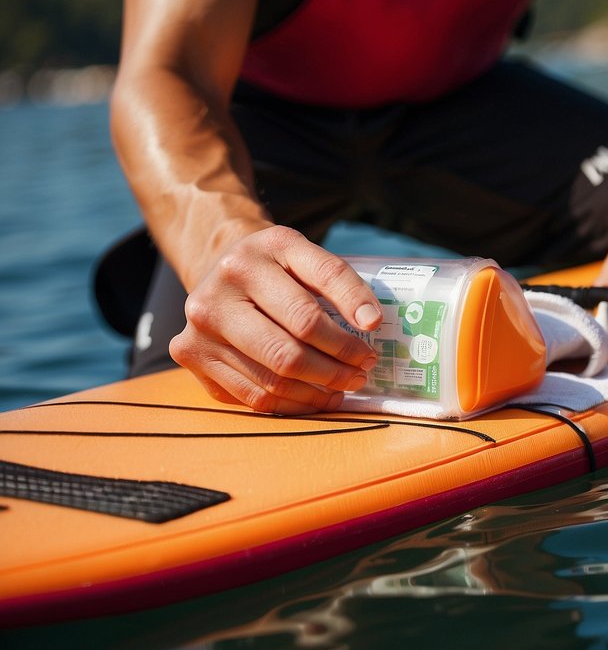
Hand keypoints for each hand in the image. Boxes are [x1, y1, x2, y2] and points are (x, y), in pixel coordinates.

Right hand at [169, 226, 382, 414]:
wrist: (217, 267)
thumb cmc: (274, 269)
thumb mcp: (304, 256)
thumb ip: (338, 281)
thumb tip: (371, 322)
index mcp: (265, 246)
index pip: (323, 277)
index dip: (354, 304)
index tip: (375, 328)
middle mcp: (226, 281)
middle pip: (293, 342)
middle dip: (338, 364)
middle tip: (363, 370)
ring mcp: (201, 322)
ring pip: (274, 376)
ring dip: (319, 389)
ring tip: (345, 386)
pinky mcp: (190, 353)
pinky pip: (253, 395)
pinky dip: (293, 403)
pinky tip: (316, 397)